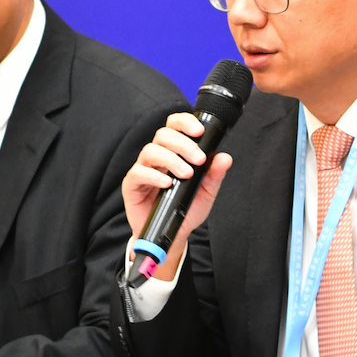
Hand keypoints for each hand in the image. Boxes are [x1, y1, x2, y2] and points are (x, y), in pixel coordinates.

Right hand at [122, 112, 232, 279]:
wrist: (172, 234)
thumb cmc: (185, 209)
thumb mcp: (206, 193)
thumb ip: (214, 175)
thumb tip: (225, 157)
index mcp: (174, 151)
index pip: (175, 126)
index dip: (185, 122)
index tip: (200, 131)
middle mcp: (157, 156)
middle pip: (163, 135)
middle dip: (183, 144)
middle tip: (199, 159)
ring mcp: (143, 169)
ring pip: (151, 150)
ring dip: (171, 159)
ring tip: (186, 174)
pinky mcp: (132, 184)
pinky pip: (138, 172)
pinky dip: (154, 176)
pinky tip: (168, 184)